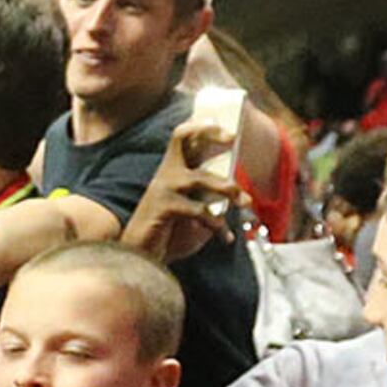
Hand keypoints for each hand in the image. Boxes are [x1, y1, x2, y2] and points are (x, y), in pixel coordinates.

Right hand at [124, 117, 236, 266]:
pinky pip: (199, 209)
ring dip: (227, 189)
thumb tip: (236, 191)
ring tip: (245, 202)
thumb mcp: (192, 211)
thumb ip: (208, 197)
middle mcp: (165, 174)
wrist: (141, 259)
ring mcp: (161, 189)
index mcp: (171, 171)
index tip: (228, 131)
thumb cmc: (167, 234)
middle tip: (234, 139)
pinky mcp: (162, 206)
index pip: (181, 137)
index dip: (203, 127)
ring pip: (200, 177)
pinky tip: (224, 236)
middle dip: (212, 135)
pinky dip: (217, 224)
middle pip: (184, 139)